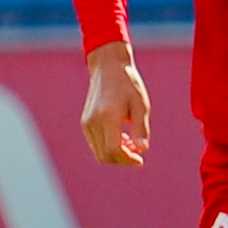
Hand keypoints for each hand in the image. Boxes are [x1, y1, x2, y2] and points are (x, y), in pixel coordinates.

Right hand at [81, 41, 150, 165]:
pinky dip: (107, 146)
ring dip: (115, 154)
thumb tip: (143, 150)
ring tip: (132, 143)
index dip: (127, 160)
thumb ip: (141, 129)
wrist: (108, 67)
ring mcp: (86, 123)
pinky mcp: (85, 122)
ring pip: (98, 152)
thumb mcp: (141, 105)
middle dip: (122, 160)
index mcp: (108, 118)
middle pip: (104, 156)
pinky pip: (95, 143)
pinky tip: (122, 137)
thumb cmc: (129, 84)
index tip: (140, 160)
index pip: (113, 151)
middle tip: (138, 153)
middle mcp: (93, 123)